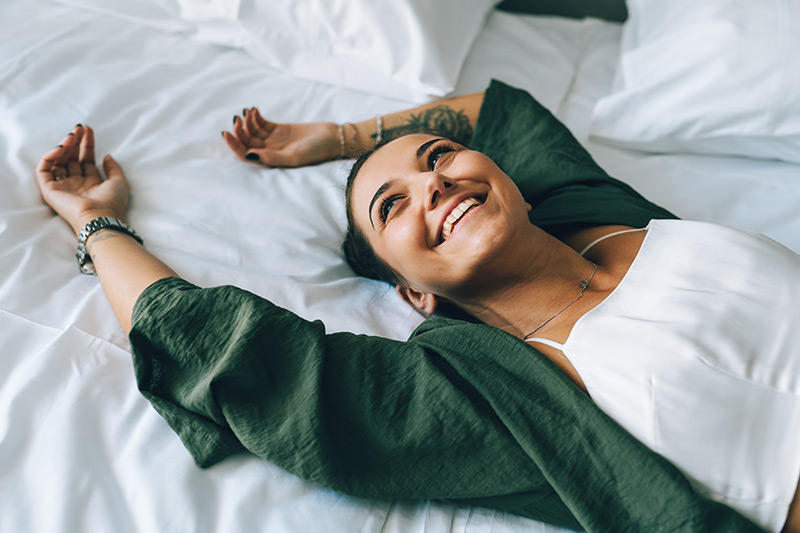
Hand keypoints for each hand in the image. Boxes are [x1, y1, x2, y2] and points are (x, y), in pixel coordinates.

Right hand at [36, 125, 129, 235]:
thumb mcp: (119, 181)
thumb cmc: (112, 203)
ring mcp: (63, 187)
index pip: (86, 159)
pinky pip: (44, 170)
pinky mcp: (50, 190)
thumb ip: (113, 168)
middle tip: (78, 128)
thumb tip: (107, 156)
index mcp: (91, 183)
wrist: (101, 218)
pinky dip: (49, 157)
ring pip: (57, 162)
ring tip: (71, 136)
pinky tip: (61, 149)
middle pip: (71, 158)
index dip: (87, 144)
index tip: (88, 129)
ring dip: (63, 146)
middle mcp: (76, 184)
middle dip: (74, 141)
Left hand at [222, 107, 340, 166]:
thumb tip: (248, 155)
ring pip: (252, 131)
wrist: (332, 138)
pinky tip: (253, 109)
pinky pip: (262, 123)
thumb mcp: (294, 156)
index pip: (245, 155)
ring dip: (246, 121)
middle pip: (247, 142)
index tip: (226, 133)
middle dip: (239, 130)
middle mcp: (270, 152)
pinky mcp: (279, 129)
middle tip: (238, 118)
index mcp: (271, 161)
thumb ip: (271, 158)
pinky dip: (255, 117)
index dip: (234, 145)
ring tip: (248, 111)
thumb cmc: (316, 151)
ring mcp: (274, 140)